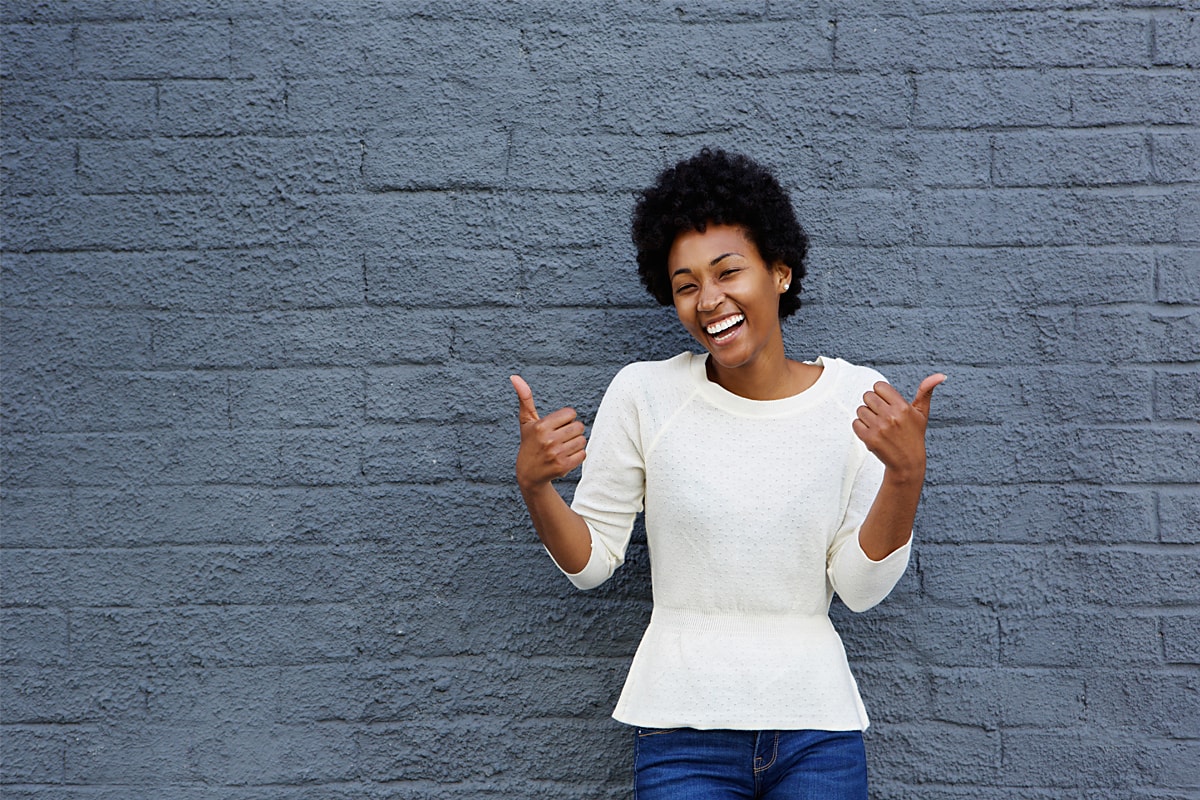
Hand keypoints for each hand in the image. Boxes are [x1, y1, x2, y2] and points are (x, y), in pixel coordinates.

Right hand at [511, 375, 587, 490]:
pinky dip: (577, 456)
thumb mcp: (526, 421)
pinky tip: (564, 457)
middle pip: (579, 426)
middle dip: (572, 431)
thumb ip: (525, 398)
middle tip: (560, 438)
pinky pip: (583, 454)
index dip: (566, 419)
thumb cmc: (530, 443)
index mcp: (540, 426)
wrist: (528, 473)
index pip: (571, 413)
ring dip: (575, 444)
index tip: (555, 427)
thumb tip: (514, 377)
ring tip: (562, 448)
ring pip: (582, 440)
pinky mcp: (563, 466)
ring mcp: (556, 454)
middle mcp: (548, 439)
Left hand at [852, 374, 945, 483]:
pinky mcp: (869, 439)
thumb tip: (940, 375)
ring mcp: (879, 428)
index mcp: (903, 407)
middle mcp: (891, 416)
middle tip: (882, 415)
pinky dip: (861, 427)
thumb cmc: (914, 434)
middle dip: (873, 404)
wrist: (907, 462)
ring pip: (860, 409)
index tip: (887, 403)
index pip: (878, 386)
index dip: (881, 394)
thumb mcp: (922, 413)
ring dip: (866, 416)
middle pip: (867, 396)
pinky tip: (873, 432)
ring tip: (879, 425)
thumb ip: (926, 391)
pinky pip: (855, 423)